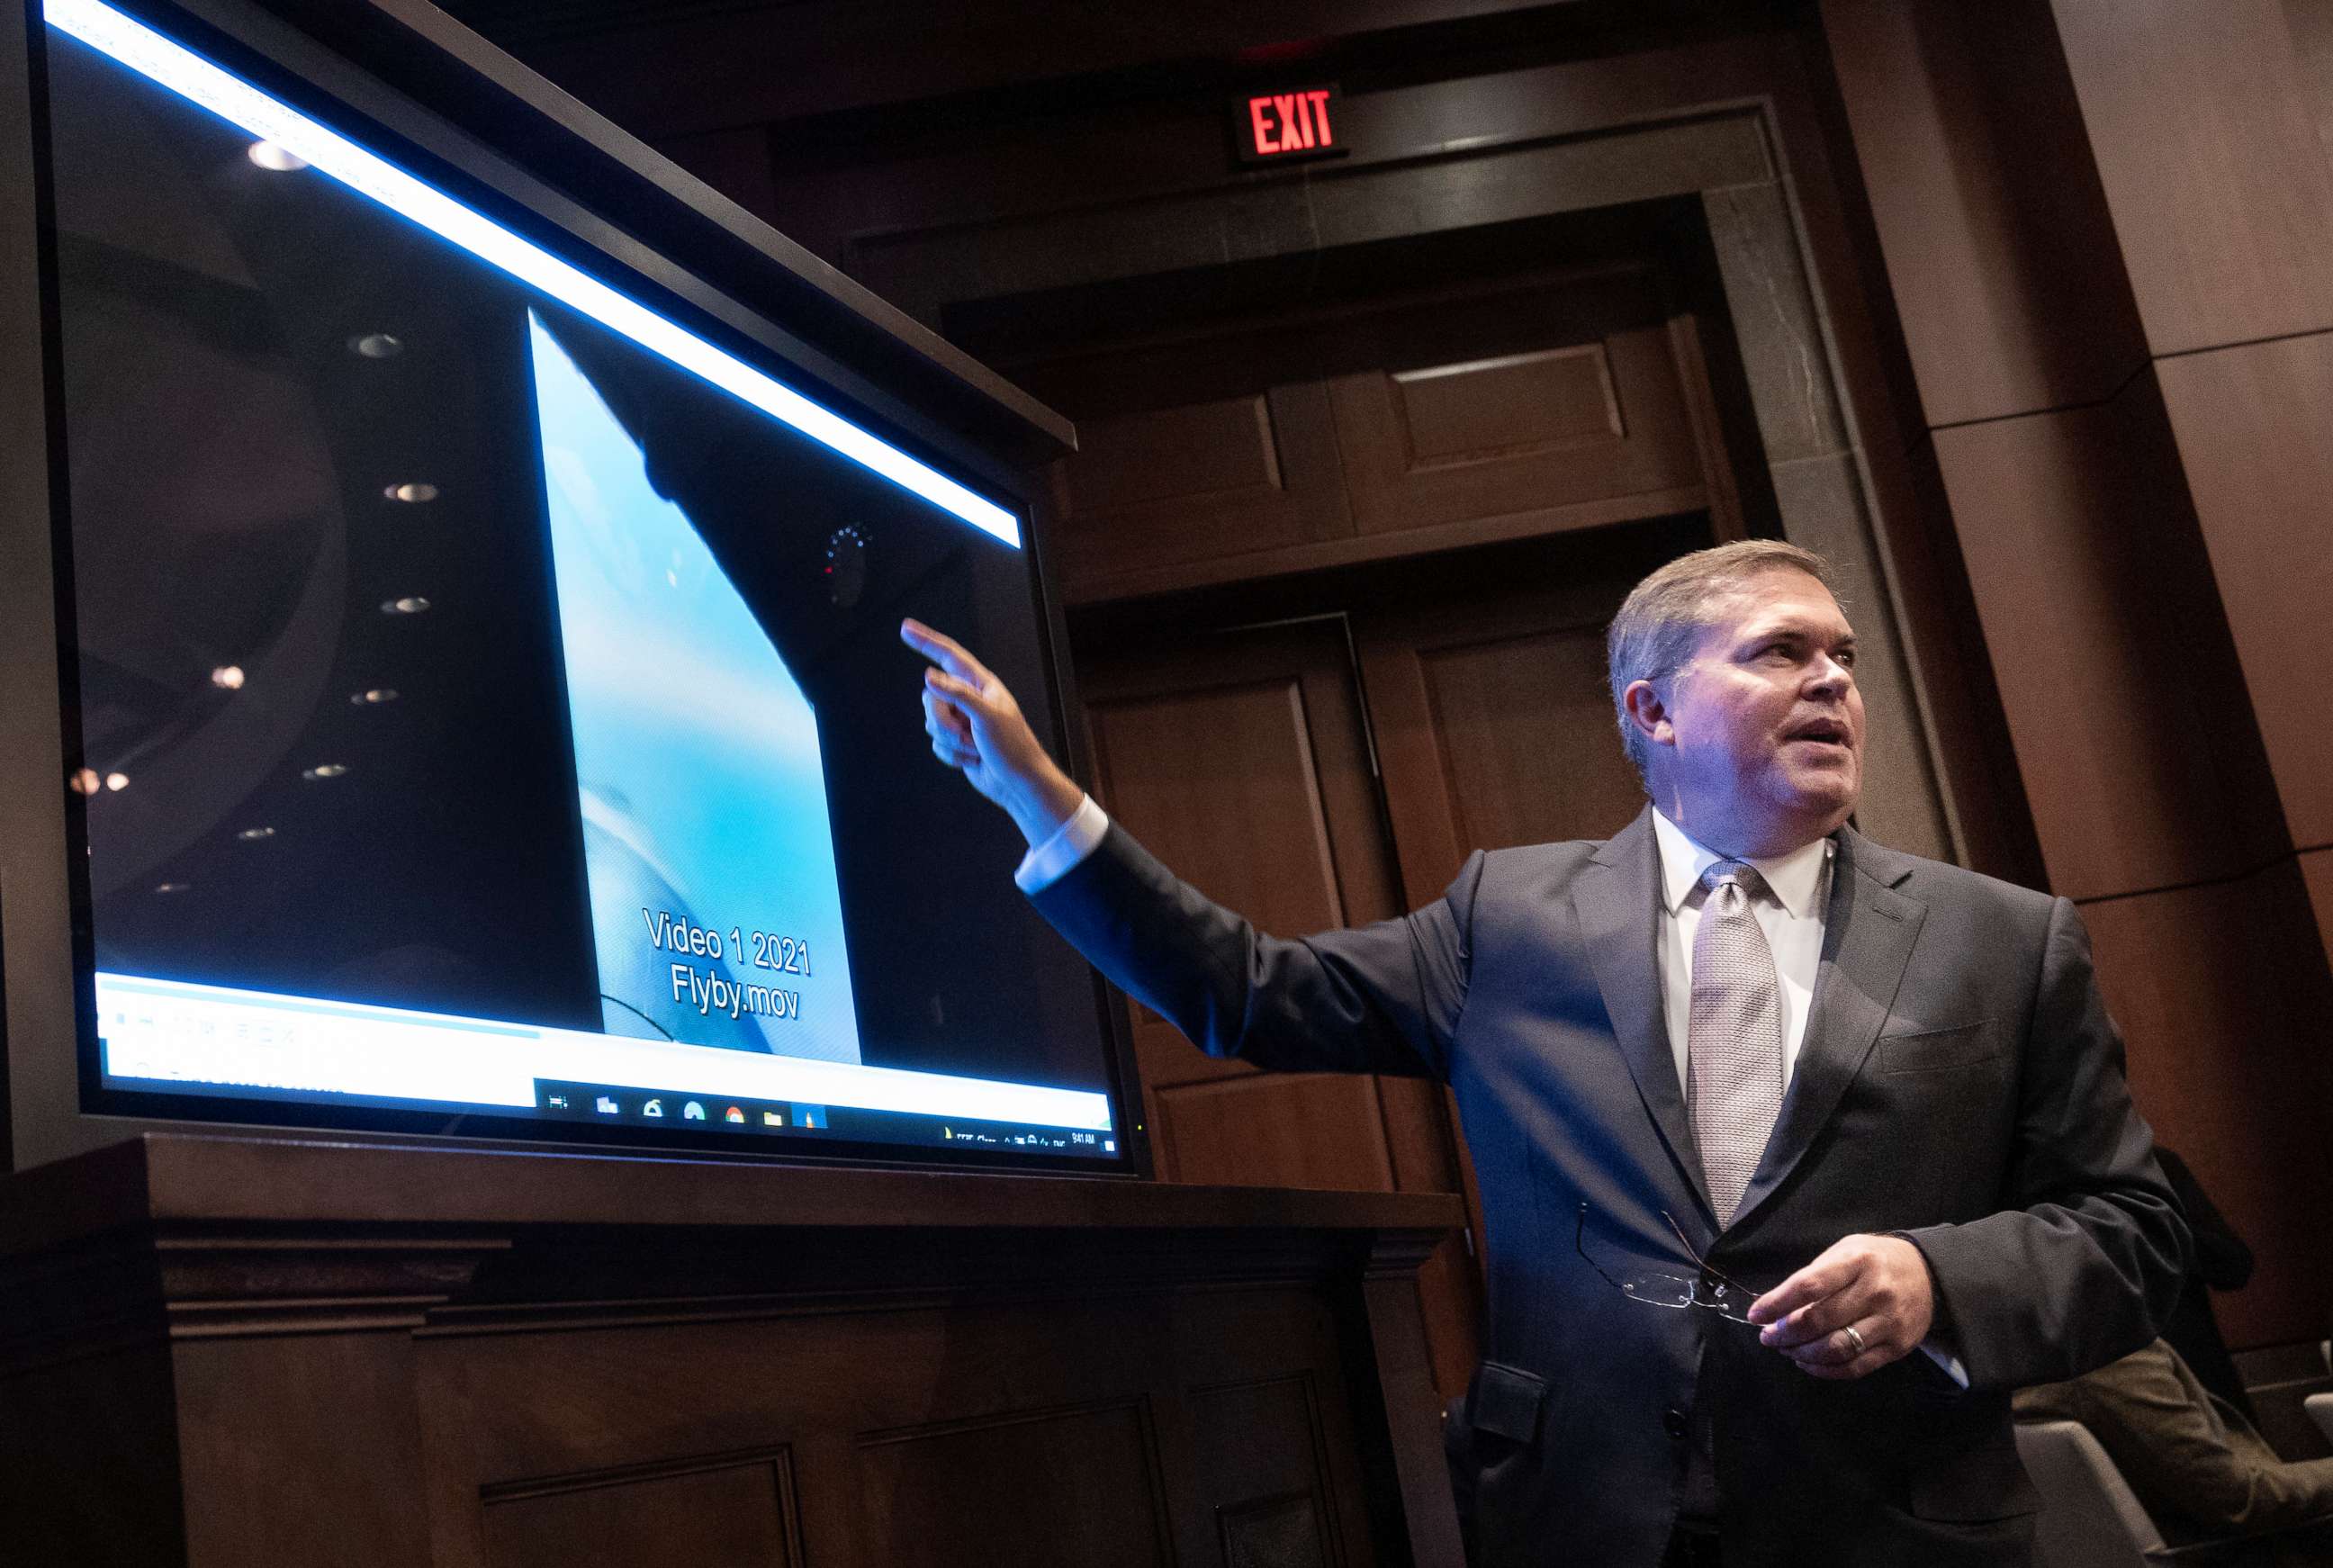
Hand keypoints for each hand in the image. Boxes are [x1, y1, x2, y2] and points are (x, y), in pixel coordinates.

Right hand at [900, 618, 1084, 846]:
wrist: (1018, 784)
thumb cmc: (1013, 747)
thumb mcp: (987, 717)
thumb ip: (957, 694)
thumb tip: (929, 676)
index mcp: (981, 685)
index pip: (949, 655)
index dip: (926, 641)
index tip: (905, 628)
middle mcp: (969, 699)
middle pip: (932, 697)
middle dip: (942, 722)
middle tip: (965, 735)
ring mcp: (962, 720)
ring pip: (931, 723)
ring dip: (950, 742)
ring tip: (974, 749)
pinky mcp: (956, 741)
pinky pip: (936, 744)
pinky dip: (951, 755)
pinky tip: (972, 760)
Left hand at [1746, 1234, 1934, 1379]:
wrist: (1930, 1274)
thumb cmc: (1876, 1260)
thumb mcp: (1845, 1252)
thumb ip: (1815, 1276)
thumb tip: (1776, 1306)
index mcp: (1857, 1262)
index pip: (1808, 1286)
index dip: (1776, 1304)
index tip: (1756, 1315)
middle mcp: (1875, 1292)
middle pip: (1819, 1321)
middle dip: (1785, 1333)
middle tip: (1768, 1337)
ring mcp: (1889, 1322)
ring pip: (1836, 1349)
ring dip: (1802, 1354)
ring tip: (1787, 1349)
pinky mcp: (1898, 1347)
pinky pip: (1855, 1367)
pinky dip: (1825, 1370)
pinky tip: (1809, 1362)